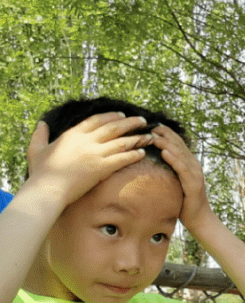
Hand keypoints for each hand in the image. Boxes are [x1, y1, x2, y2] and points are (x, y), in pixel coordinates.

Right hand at [26, 113, 153, 207]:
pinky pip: (123, 159)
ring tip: (150, 136)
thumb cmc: (41, 171)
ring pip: (122, 142)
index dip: (111, 116)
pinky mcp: (102, 168)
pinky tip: (143, 153)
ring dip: (138, 138)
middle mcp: (86, 140)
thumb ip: (40, 134)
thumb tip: (42, 123)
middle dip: (130, 123)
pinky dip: (134, 155)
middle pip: (113, 127)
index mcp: (72, 134)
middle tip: (143, 121)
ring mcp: (95, 154)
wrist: (48, 188)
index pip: (96, 120)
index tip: (122, 115)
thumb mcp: (36, 148)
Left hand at [152, 125, 213, 232]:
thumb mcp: (173, 181)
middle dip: (163, 134)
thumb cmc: (183, 202)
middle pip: (178, 143)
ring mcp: (195, 173)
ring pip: (180, 153)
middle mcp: (193, 164)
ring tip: (153, 136)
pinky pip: (183, 169)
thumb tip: (148, 161)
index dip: (163, 132)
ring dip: (166, 143)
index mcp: (188, 162)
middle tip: (147, 126)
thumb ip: (166, 170)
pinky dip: (174, 159)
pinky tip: (165, 152)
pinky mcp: (194, 183)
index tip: (147, 125)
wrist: (198, 219)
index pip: (175, 141)